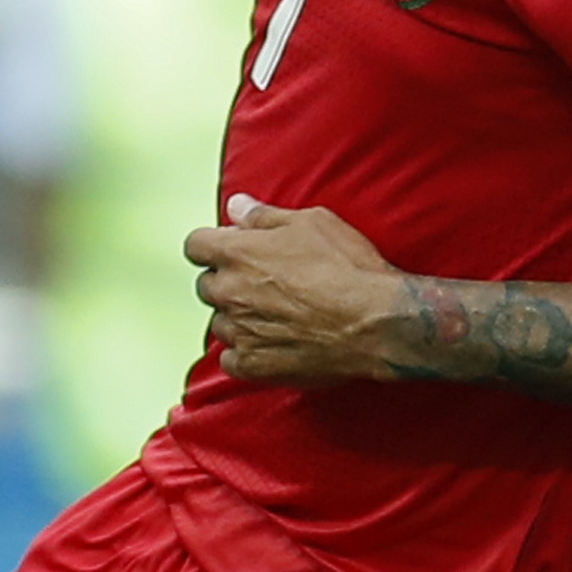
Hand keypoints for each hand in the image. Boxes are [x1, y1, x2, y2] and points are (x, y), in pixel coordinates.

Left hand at [185, 193, 400, 382]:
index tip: (231, 249)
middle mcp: (229, 292)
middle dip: (227, 281)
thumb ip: (264, 216)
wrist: (376, 322)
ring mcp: (239, 331)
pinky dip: (245, 353)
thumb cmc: (348, 267)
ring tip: (273, 316)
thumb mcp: (311, 223)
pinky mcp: (253, 365)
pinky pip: (231, 359)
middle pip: (206, 285)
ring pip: (220, 323)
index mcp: (237, 253)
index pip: (195, 246)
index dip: (212, 246)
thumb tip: (236, 206)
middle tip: (261, 283)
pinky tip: (269, 345)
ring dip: (237, 318)